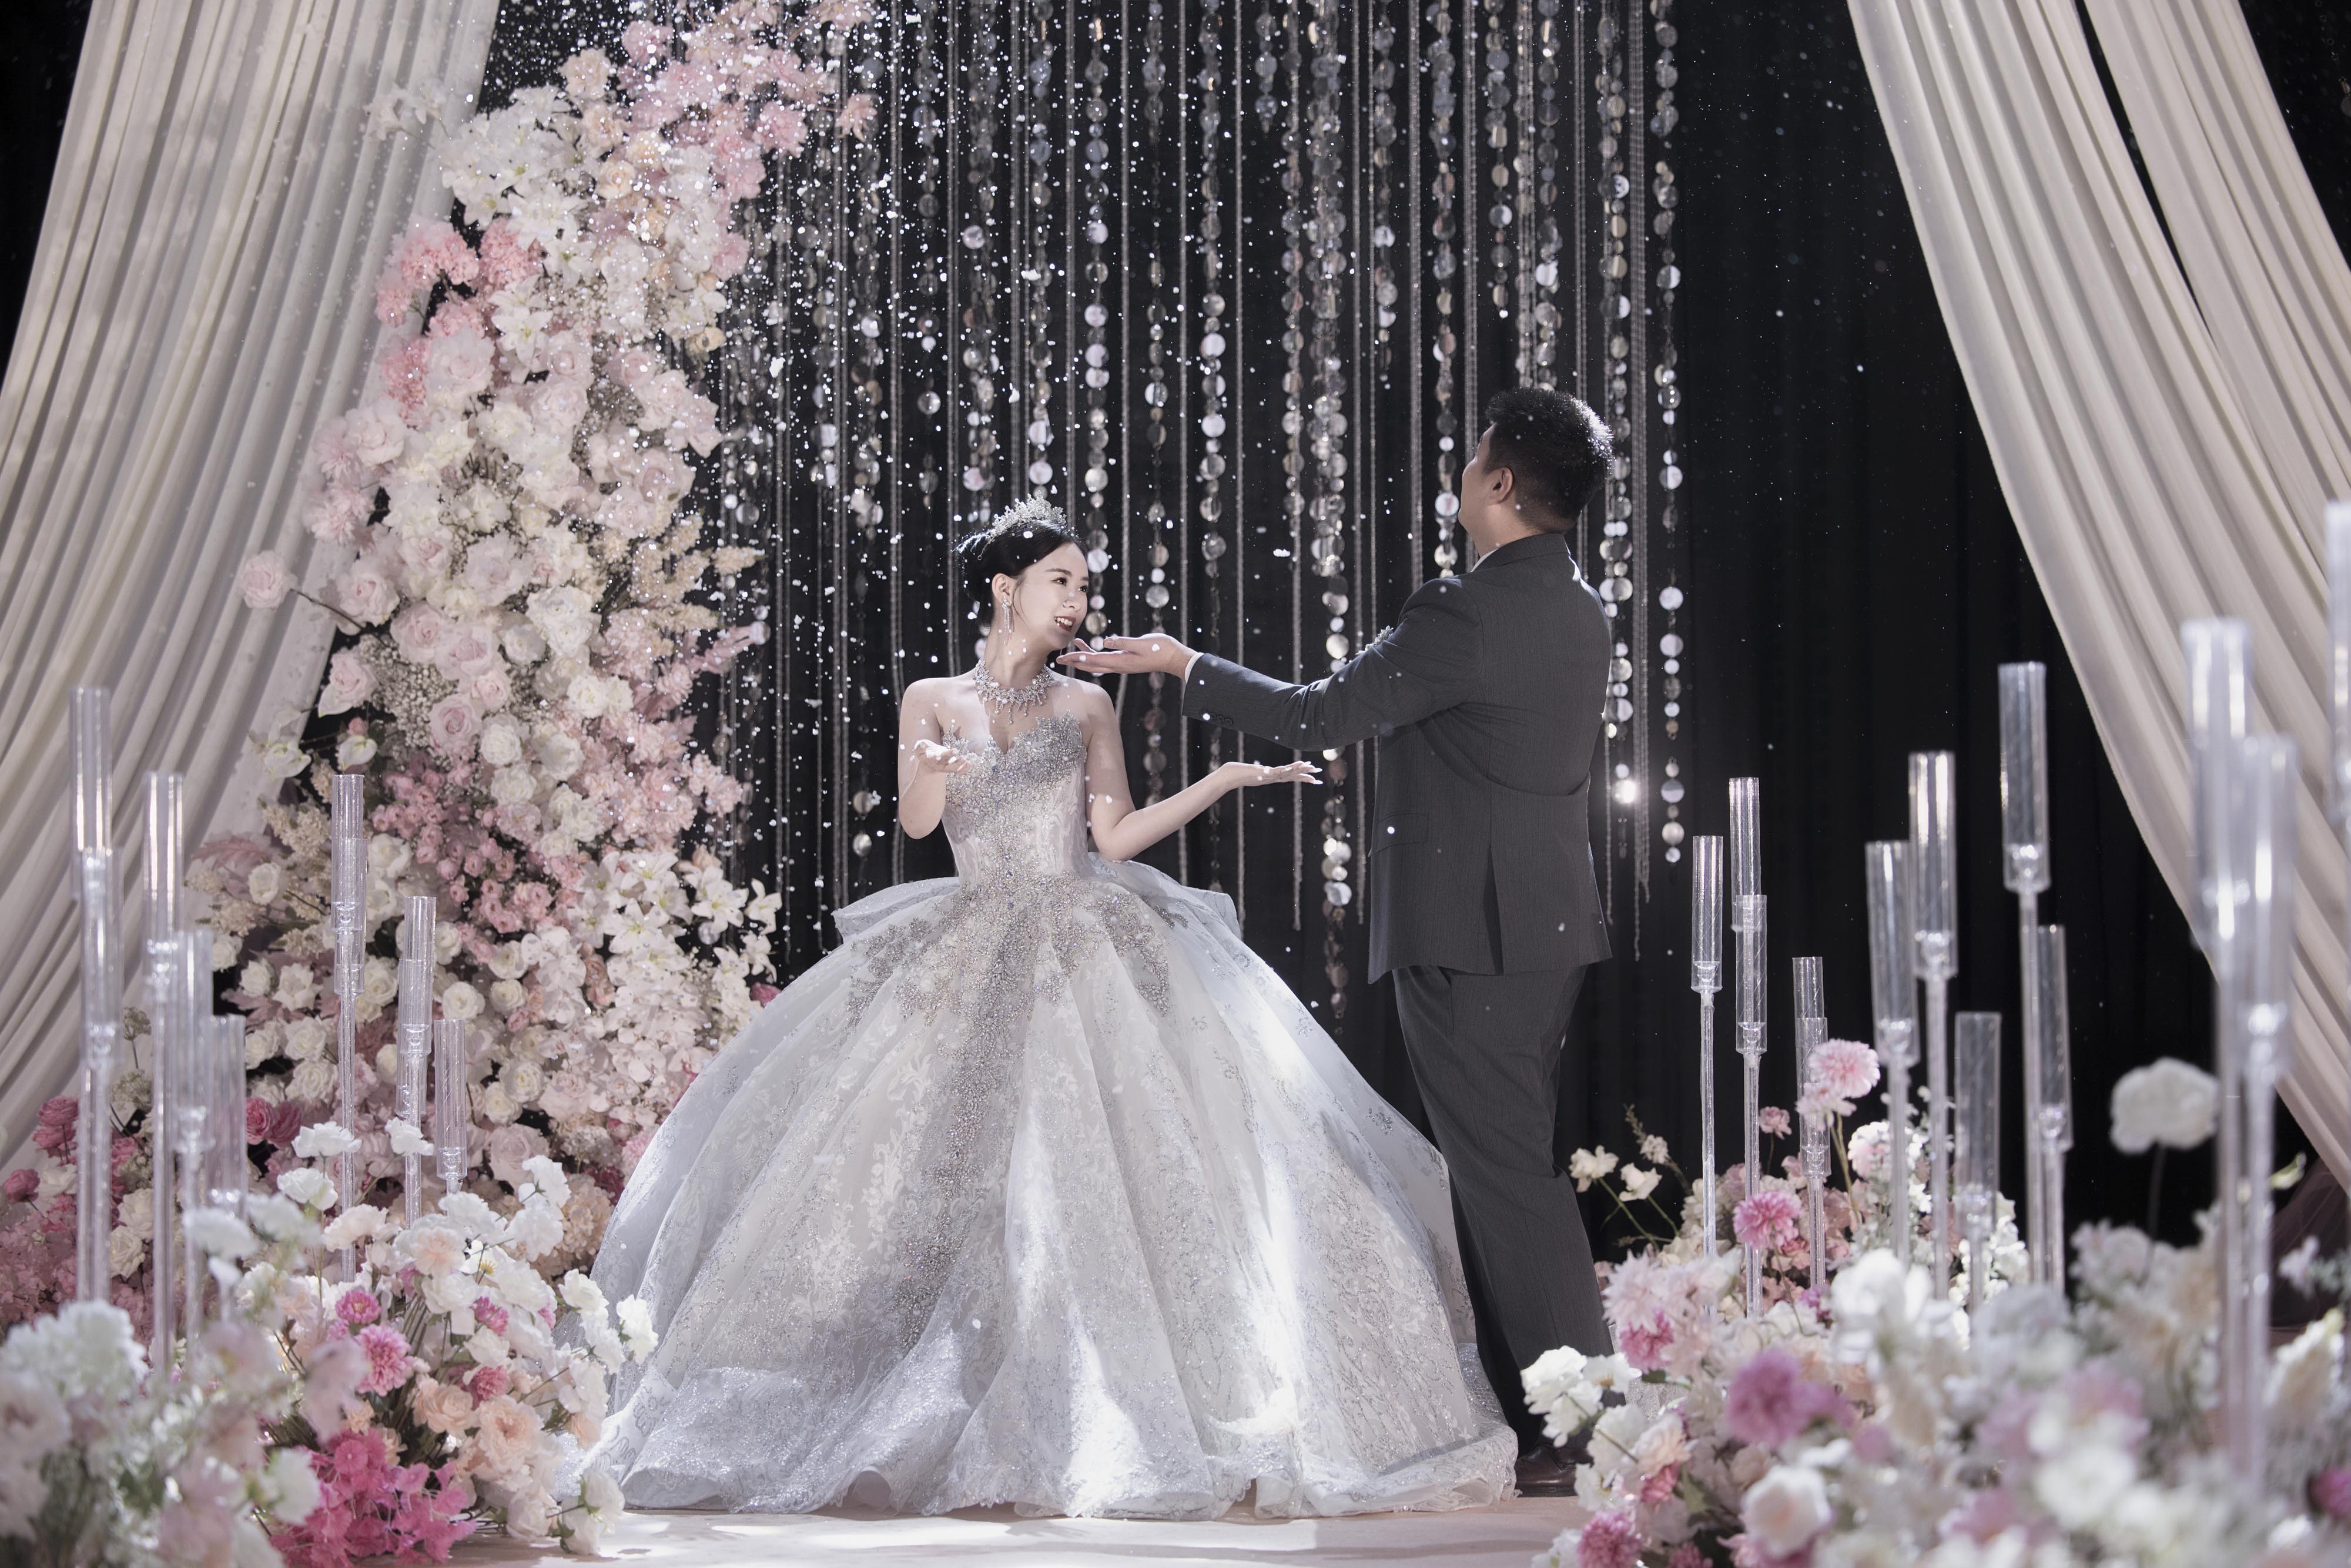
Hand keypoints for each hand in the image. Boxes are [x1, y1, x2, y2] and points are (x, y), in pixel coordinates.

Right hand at [907, 739, 969, 774]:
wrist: (929, 758)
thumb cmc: (924, 750)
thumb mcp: (919, 747)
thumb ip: (919, 746)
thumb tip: (922, 744)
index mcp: (930, 760)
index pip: (932, 759)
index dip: (935, 757)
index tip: (938, 755)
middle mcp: (939, 765)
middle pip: (946, 766)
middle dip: (952, 761)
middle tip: (956, 753)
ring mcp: (946, 766)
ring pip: (954, 768)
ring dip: (960, 764)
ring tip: (965, 757)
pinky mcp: (952, 766)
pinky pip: (959, 771)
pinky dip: (965, 768)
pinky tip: (969, 762)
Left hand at [1057, 633, 1194, 677]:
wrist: (1173, 658)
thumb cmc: (1160, 649)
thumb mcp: (1141, 643)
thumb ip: (1123, 642)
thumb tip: (1105, 641)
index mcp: (1120, 661)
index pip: (1092, 660)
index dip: (1075, 658)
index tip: (1062, 657)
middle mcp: (1118, 665)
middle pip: (1090, 665)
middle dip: (1074, 661)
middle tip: (1058, 658)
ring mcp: (1122, 664)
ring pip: (1097, 662)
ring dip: (1083, 656)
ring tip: (1073, 646)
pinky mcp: (1126, 660)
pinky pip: (1106, 658)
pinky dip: (1096, 653)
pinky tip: (1094, 644)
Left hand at [1217, 759, 1321, 788]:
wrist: (1227, 777)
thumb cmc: (1237, 773)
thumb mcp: (1252, 772)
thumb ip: (1259, 771)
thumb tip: (1262, 770)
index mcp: (1271, 778)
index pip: (1290, 777)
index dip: (1302, 778)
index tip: (1314, 779)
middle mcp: (1271, 779)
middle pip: (1292, 777)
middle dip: (1306, 777)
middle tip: (1319, 778)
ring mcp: (1267, 777)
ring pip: (1287, 774)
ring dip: (1299, 771)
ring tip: (1310, 768)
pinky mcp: (1262, 774)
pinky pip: (1277, 772)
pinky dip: (1285, 769)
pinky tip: (1292, 767)